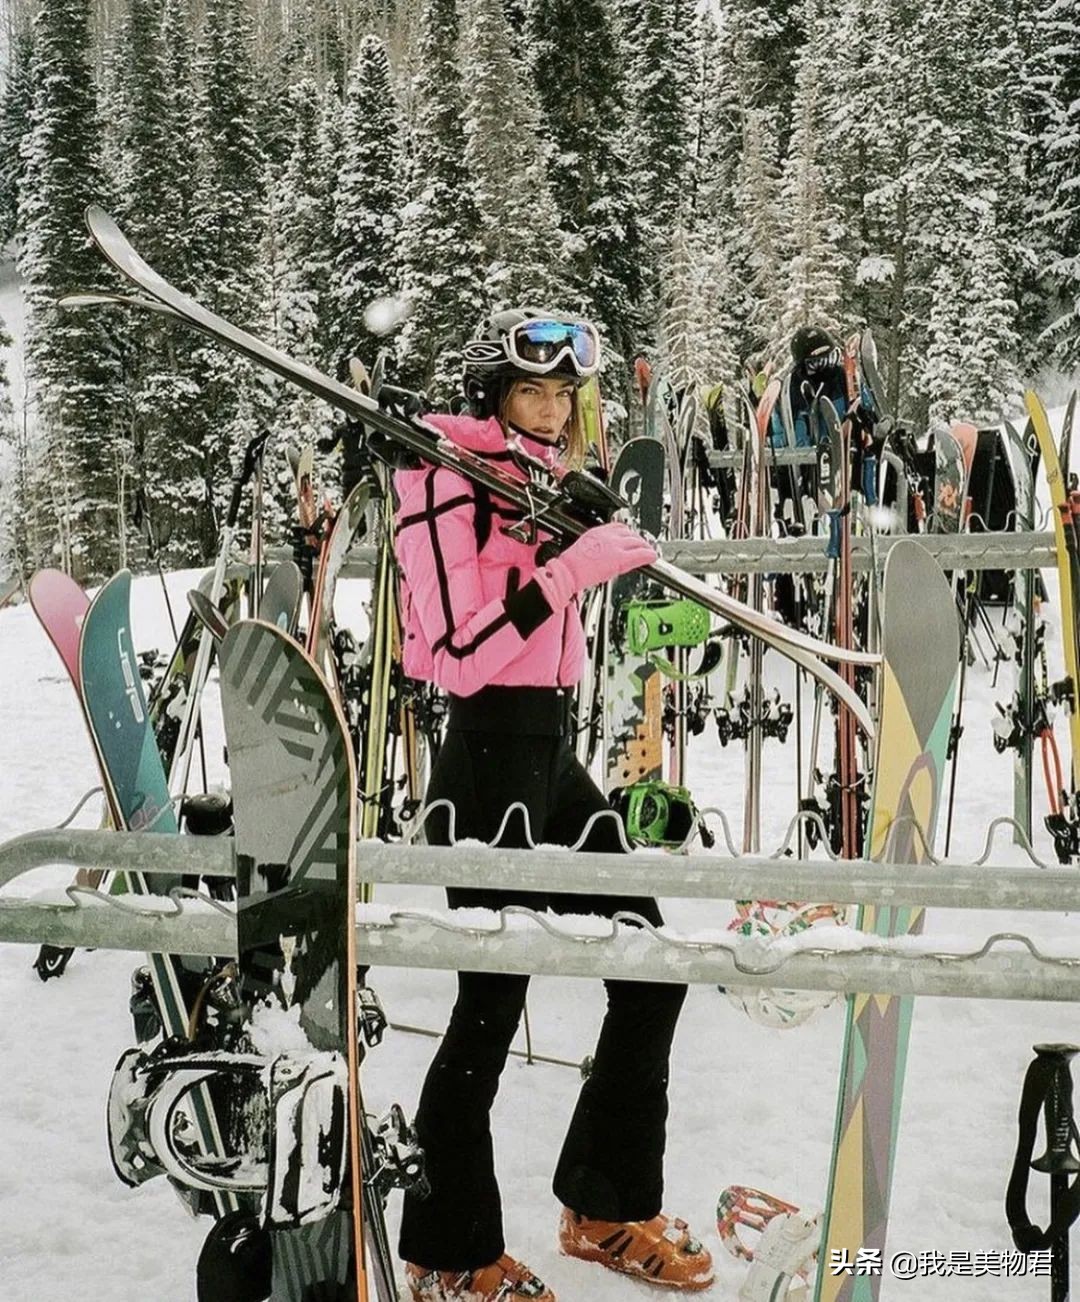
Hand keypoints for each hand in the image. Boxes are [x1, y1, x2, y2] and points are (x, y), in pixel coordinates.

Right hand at [534, 522, 655, 610]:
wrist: (567, 572)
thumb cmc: (571, 565)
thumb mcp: (584, 548)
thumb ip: (598, 546)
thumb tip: (605, 553)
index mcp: (597, 531)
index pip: (619, 527)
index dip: (628, 533)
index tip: (632, 538)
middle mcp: (608, 536)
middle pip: (631, 533)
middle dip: (639, 540)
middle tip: (644, 546)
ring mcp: (615, 546)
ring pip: (638, 542)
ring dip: (645, 547)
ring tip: (649, 552)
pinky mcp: (620, 559)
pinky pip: (640, 554)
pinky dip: (648, 555)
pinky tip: (652, 557)